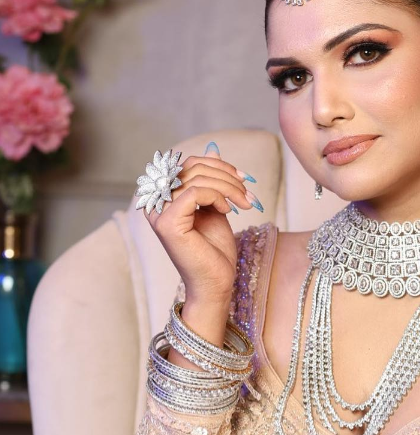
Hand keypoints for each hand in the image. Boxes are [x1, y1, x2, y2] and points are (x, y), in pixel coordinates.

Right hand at [143, 142, 262, 304]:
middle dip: (227, 177)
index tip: (243, 179)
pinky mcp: (167, 223)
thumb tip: (213, 149)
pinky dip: (217, 197)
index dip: (218, 165)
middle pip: (192, 168)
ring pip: (196, 178)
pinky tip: (227, 211)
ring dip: (228, 187)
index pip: (187, 165)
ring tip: (245, 202)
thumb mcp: (216, 207)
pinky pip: (194, 192)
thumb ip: (211, 181)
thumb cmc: (215, 251)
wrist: (216, 284)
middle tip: (249, 193)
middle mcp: (155, 203)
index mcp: (163, 197)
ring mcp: (158, 213)